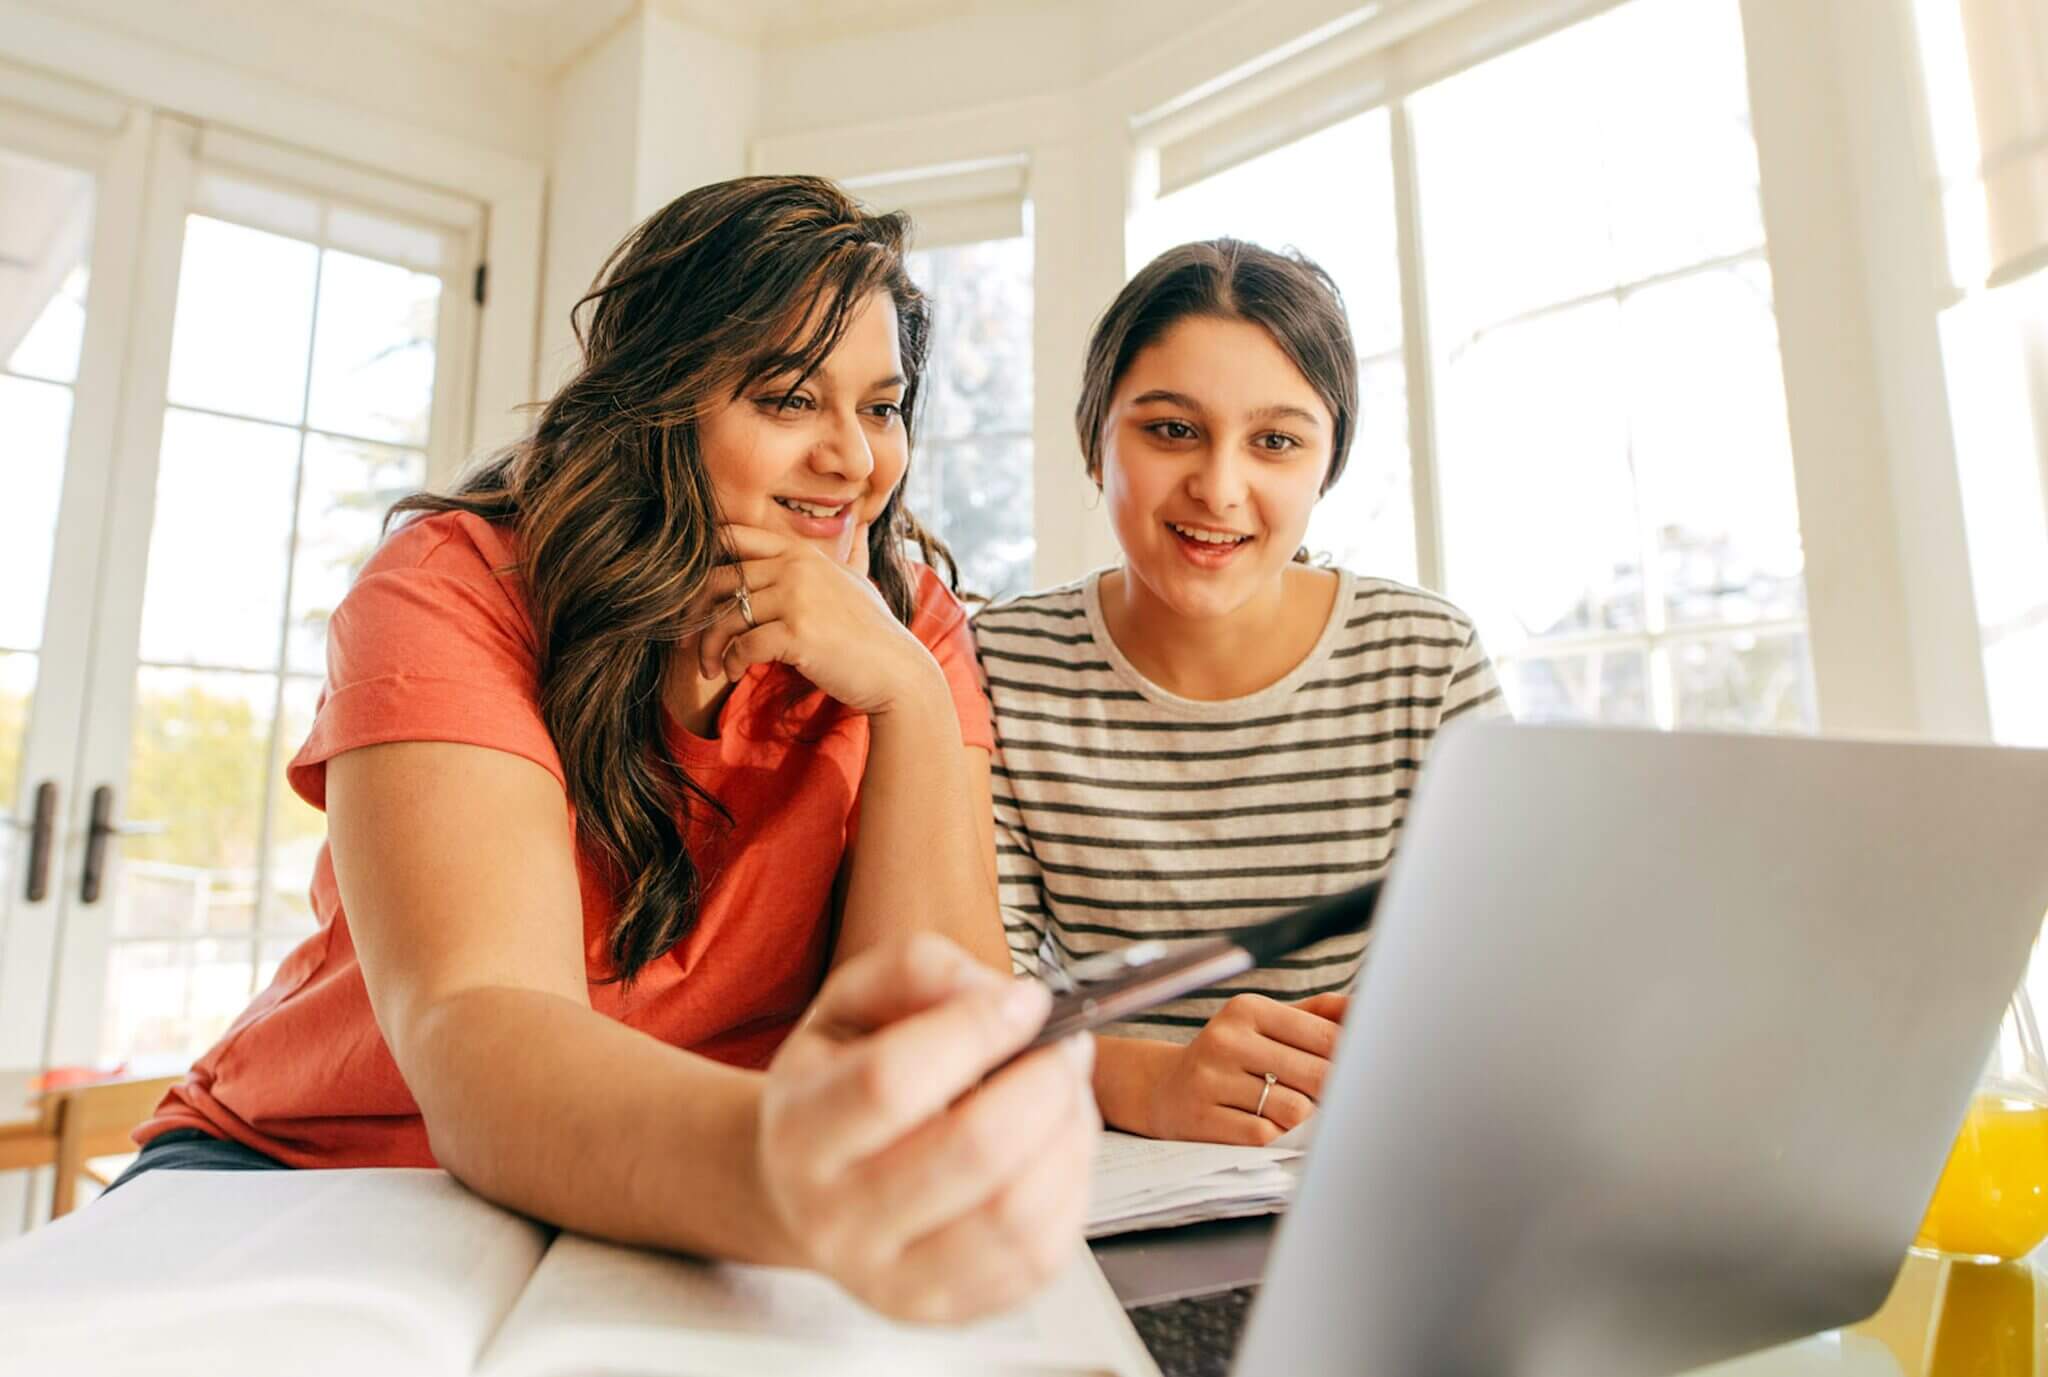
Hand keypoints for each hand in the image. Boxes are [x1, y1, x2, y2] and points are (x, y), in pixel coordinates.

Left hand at [693, 524, 937, 713]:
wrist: (897, 670)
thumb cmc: (871, 633)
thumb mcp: (845, 583)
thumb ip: (813, 569)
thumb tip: (788, 560)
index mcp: (801, 551)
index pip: (733, 537)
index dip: (701, 560)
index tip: (692, 593)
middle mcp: (796, 566)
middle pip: (719, 579)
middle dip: (695, 613)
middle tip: (688, 638)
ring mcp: (797, 597)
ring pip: (727, 616)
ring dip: (710, 647)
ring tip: (711, 668)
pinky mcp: (797, 632)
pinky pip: (744, 645)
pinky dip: (732, 663)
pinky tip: (735, 674)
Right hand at [757, 934, 1099, 1322]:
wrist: (813, 1187)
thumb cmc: (843, 1082)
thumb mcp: (854, 1001)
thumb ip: (920, 971)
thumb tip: (998, 995)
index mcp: (802, 1130)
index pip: (893, 1080)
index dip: (976, 1030)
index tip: (1027, 1000)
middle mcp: (836, 1218)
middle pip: (971, 1151)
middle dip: (1045, 1082)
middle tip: (1067, 1045)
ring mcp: (894, 1278)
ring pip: (1017, 1214)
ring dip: (1068, 1136)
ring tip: (1067, 1093)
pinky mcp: (951, 1310)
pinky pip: (1040, 1257)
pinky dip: (1072, 1188)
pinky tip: (1058, 1146)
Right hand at [1141, 993, 1347, 1144]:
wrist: (1164, 1089)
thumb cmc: (1231, 1056)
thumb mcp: (1265, 1024)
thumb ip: (1317, 1015)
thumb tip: (1366, 1008)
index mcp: (1248, 1009)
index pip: (1325, 1036)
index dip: (1352, 1060)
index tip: (1363, 1071)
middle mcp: (1227, 1039)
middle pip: (1316, 1075)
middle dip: (1331, 1093)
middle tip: (1331, 1098)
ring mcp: (1211, 1080)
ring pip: (1295, 1110)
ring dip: (1301, 1118)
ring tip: (1287, 1110)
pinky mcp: (1202, 1119)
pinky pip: (1266, 1136)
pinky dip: (1274, 1136)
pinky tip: (1263, 1126)